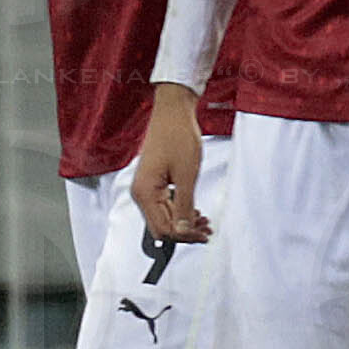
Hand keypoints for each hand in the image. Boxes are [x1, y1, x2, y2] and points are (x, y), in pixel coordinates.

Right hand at [129, 86, 210, 242]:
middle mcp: (140, 193)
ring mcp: (145, 188)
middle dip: (185, 232)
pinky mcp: (152, 183)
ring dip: (184, 222)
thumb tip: (184, 231)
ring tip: (205, 222)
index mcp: (144, 192)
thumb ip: (184, 205)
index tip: (204, 235)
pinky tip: (195, 210)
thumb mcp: (187, 174)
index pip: (163, 229)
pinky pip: (164, 205)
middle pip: (161, 227)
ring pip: (163, 217)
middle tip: (207, 230)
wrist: (173, 112)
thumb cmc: (178, 136)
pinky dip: (179, 211)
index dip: (185, 236)